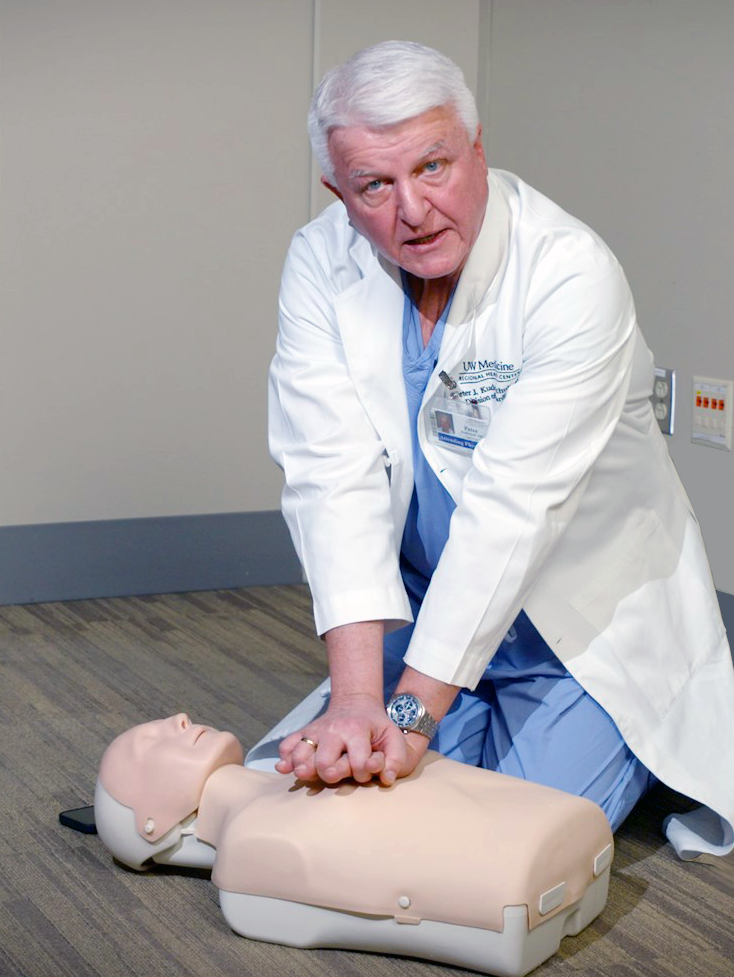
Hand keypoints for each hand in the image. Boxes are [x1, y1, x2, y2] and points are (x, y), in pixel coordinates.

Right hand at [274, 693, 427, 785]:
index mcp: (356, 731)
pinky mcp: (304, 732)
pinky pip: (287, 744)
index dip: (362, 773)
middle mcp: (333, 730)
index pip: (357, 763)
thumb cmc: (376, 725)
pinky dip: (285, 758)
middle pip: (324, 762)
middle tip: (336, 774)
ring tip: (307, 774)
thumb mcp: (393, 736)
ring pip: (301, 754)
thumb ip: (396, 758)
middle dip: (330, 775)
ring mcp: (316, 730)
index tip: (364, 772)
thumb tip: (387, 779)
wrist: (355, 703)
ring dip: (303, 768)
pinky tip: (287, 767)